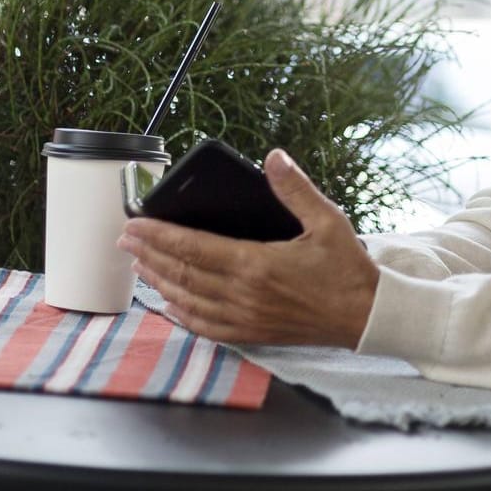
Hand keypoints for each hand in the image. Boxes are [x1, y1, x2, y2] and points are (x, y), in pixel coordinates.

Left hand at [118, 148, 378, 348]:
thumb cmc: (347, 269)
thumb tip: (274, 157)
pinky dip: (181, 315)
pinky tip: (169, 304)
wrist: (364, 315)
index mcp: (257, 264)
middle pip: (182, 273)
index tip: (134, 224)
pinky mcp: (251, 333)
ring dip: (159, 281)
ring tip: (139, 266)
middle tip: (126, 240)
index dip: (159, 235)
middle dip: (149, 255)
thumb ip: (296, 189)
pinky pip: (205, 326)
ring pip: (187, 300)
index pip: (193, 247)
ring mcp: (244, 317)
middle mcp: (243, 294)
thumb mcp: (327, 220)